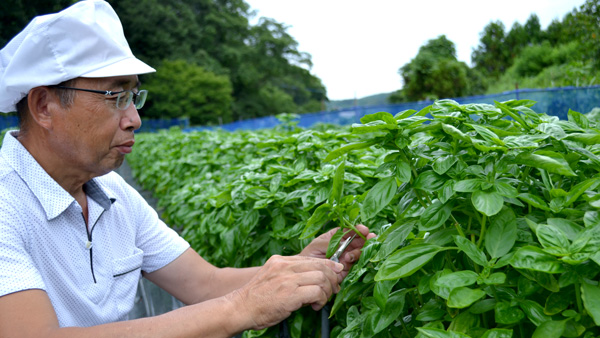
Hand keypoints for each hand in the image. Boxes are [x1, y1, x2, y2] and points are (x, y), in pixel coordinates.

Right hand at [228, 255, 343, 329]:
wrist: (240, 309)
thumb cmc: (257, 299)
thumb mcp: (273, 278)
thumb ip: (291, 275)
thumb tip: (315, 280)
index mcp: (281, 261)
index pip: (312, 259)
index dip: (329, 265)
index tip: (337, 272)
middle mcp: (285, 266)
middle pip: (321, 266)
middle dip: (332, 279)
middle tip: (334, 290)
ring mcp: (287, 279)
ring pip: (321, 278)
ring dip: (327, 291)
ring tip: (321, 301)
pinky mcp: (290, 294)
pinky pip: (317, 292)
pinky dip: (321, 299)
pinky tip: (315, 306)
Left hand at [299, 225, 376, 280]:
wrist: (306, 272)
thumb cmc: (309, 255)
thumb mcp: (317, 245)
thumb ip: (330, 243)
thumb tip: (343, 243)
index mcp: (336, 236)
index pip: (349, 231)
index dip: (357, 229)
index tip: (364, 229)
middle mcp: (343, 245)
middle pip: (358, 240)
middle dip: (365, 238)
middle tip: (371, 238)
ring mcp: (346, 256)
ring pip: (359, 251)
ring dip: (360, 250)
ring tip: (350, 254)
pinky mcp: (347, 268)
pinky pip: (356, 263)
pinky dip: (355, 260)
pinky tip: (349, 259)